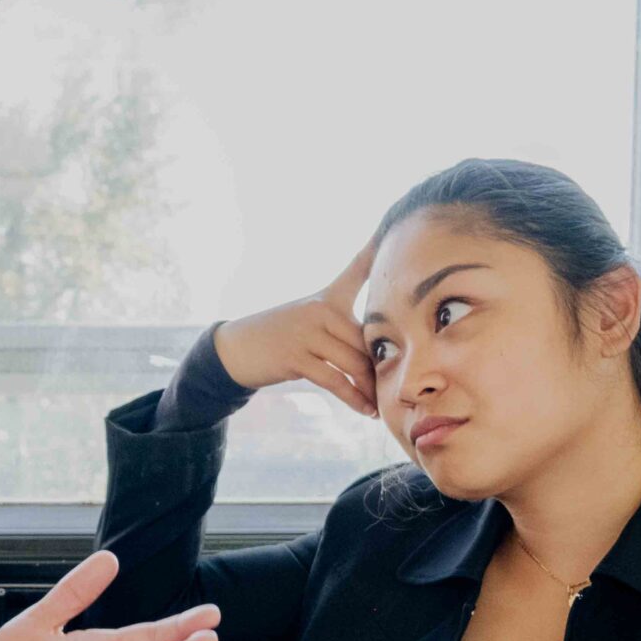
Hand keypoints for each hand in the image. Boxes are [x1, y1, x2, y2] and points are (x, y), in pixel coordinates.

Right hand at [213, 240, 379, 416]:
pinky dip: (353, 398)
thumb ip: (341, 325)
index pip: (357, 270)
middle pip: (366, 337)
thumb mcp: (308, 319)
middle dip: (383, 364)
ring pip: (353, 362)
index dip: (376, 251)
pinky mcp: (296, 357)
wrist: (237, 350)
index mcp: (327, 297)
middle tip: (403, 384)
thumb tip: (379, 346)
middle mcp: (320, 309)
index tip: (393, 231)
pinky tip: (366, 410)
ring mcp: (307, 332)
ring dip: (370, 387)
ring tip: (382, 403)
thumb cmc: (281, 336)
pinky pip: (334, 380)